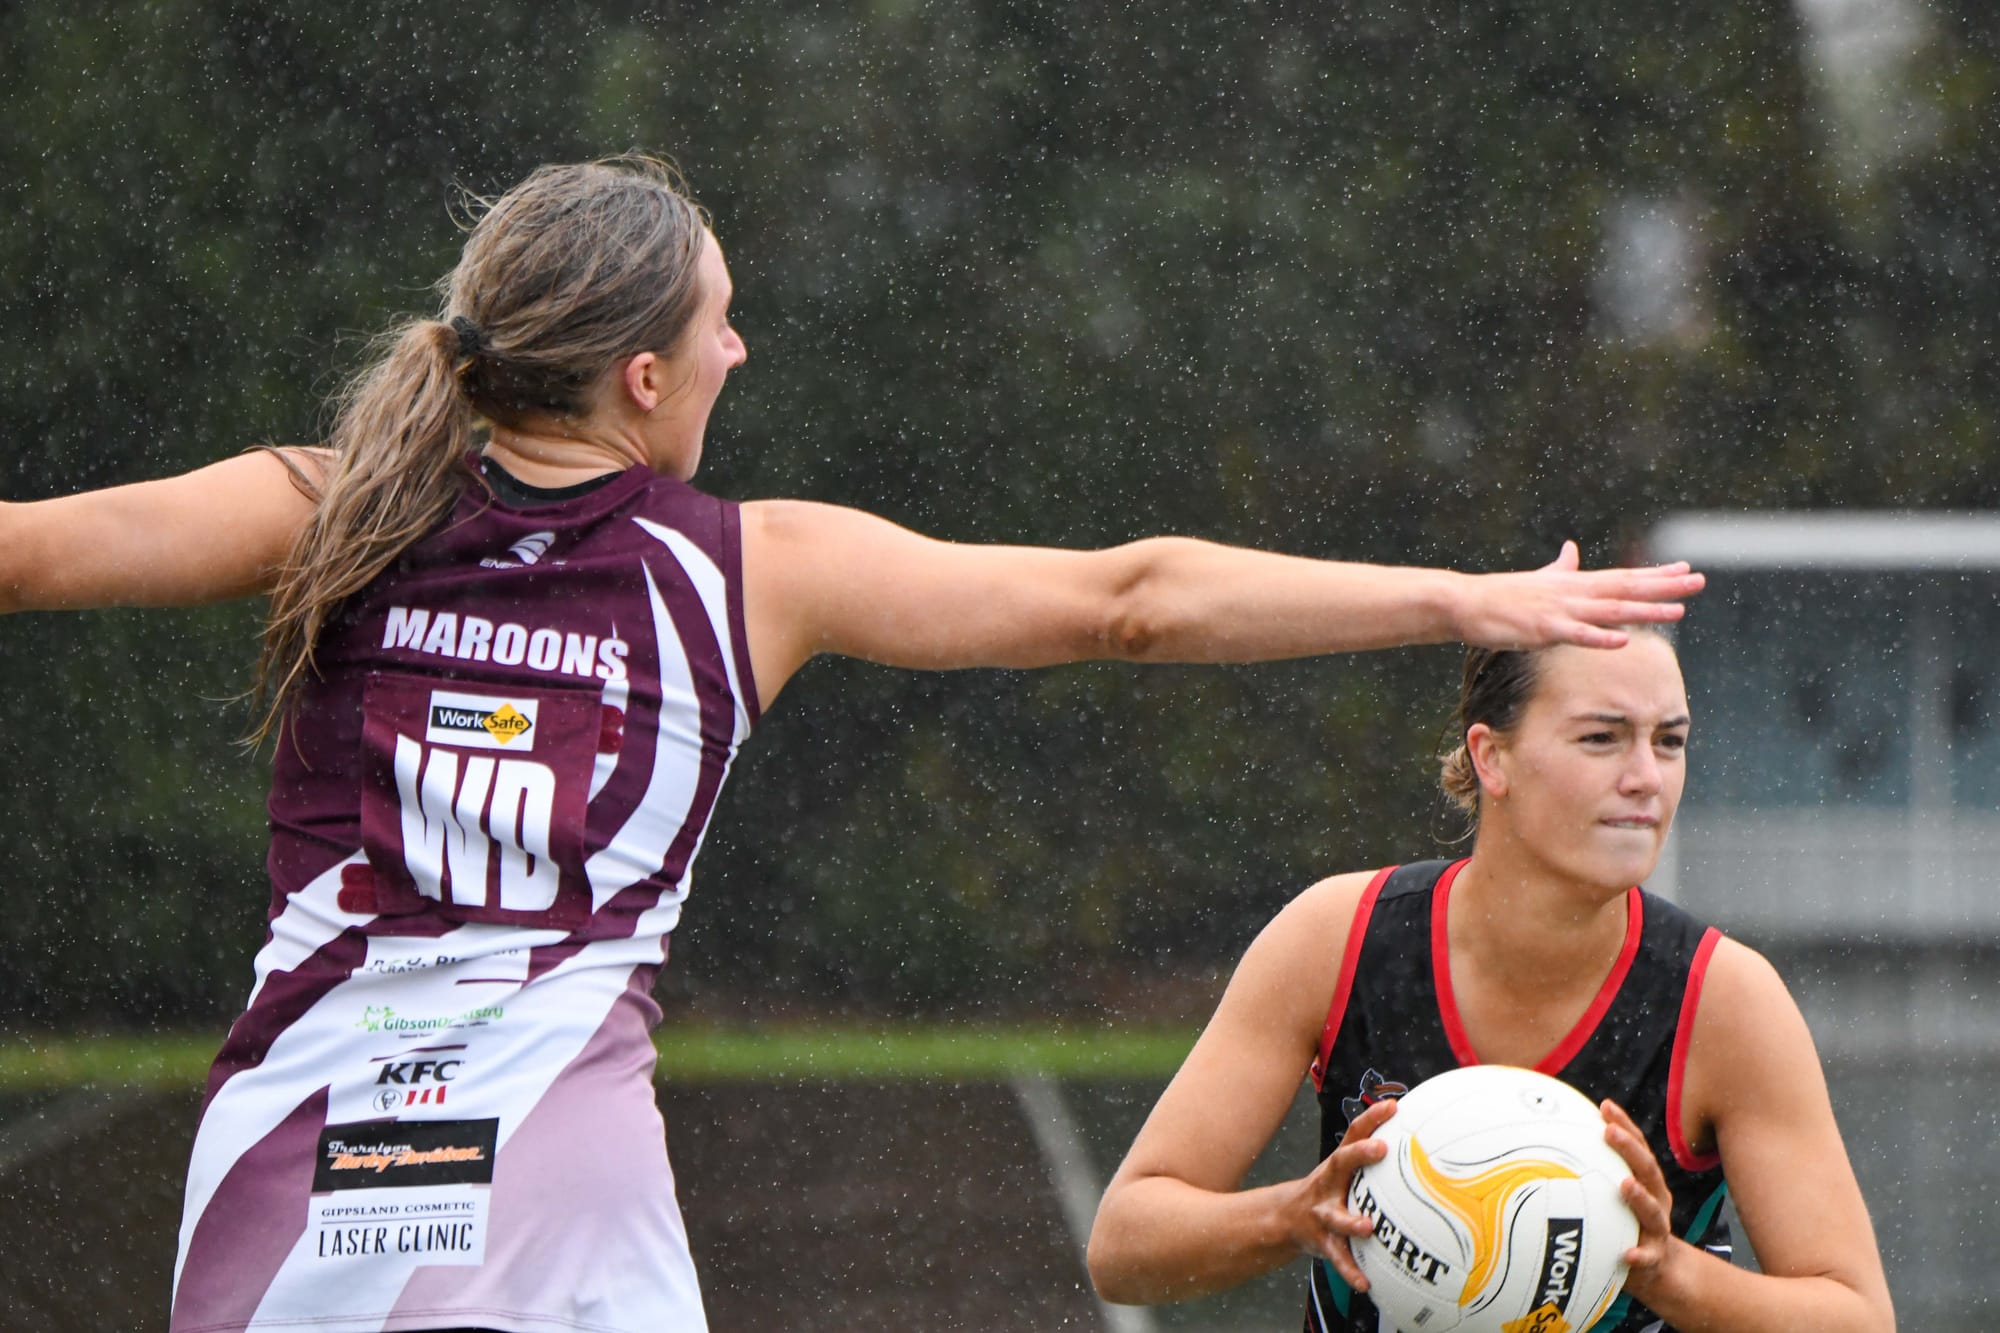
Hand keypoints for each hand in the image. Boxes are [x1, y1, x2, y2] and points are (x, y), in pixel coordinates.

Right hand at [1286, 1097, 1395, 1290]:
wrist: (1285, 1219)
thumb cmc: (1329, 1191)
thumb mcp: (1344, 1171)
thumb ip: (1372, 1160)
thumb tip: (1421, 1143)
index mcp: (1337, 1166)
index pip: (1354, 1134)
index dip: (1372, 1119)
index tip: (1393, 1106)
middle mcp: (1328, 1184)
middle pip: (1340, 1163)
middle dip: (1360, 1155)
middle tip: (1380, 1148)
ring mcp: (1323, 1213)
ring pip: (1337, 1217)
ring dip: (1351, 1221)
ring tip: (1367, 1227)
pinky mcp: (1323, 1242)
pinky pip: (1339, 1258)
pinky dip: (1351, 1271)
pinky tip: (1366, 1283)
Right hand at [1456, 541, 1704, 649]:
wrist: (1466, 603)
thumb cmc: (1501, 596)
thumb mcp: (1537, 580)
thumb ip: (1559, 568)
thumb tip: (1571, 550)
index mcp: (1575, 583)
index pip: (1623, 576)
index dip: (1656, 574)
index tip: (1686, 570)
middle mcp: (1574, 592)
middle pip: (1627, 588)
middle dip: (1664, 586)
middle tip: (1698, 581)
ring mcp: (1561, 610)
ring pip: (1611, 611)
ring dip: (1645, 610)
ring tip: (1678, 611)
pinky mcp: (1543, 629)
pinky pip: (1578, 635)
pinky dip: (1601, 638)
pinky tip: (1624, 640)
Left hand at [1601, 1099, 1676, 1289]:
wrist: (1656, 1267)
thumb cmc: (1624, 1222)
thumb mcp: (1611, 1194)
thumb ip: (1592, 1171)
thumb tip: (1549, 1143)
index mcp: (1645, 1181)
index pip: (1638, 1147)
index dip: (1625, 1125)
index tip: (1606, 1106)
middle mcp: (1656, 1199)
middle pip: (1647, 1170)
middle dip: (1630, 1149)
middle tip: (1609, 1131)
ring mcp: (1657, 1228)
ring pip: (1652, 1210)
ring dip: (1639, 1196)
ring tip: (1625, 1184)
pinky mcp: (1654, 1257)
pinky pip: (1648, 1257)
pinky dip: (1640, 1255)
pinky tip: (1628, 1254)